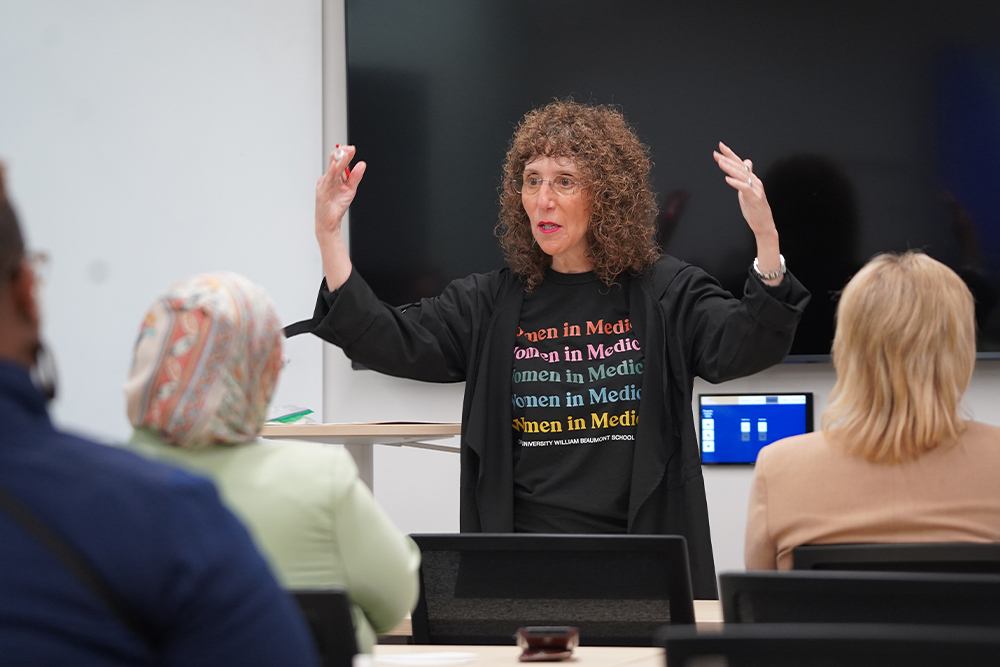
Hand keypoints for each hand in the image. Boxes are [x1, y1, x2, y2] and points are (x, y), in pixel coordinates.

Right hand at [315, 145, 366, 241]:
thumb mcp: (350, 189)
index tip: (352, 149)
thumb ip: (355, 177)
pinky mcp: (322, 192)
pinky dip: (331, 172)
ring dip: (340, 161)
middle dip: (343, 154)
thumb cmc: (336, 207)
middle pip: (334, 163)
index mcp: (333, 177)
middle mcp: (327, 179)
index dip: (344, 154)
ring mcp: (324, 185)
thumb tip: (362, 164)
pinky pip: (327, 180)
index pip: (338, 162)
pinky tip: (335, 166)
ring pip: (333, 170)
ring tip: (347, 153)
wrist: (330, 223)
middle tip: (351, 148)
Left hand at [713, 142, 782, 284]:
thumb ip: (745, 176)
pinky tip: (727, 179)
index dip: (730, 154)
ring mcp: (756, 189)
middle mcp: (754, 181)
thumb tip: (746, 161)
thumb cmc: (754, 208)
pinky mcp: (755, 198)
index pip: (740, 163)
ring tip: (720, 163)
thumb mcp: (747, 189)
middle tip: (716, 153)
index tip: (720, 146)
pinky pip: (744, 189)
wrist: (763, 224)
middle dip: (727, 159)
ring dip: (730, 168)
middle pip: (740, 167)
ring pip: (742, 176)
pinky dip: (736, 183)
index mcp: (751, 179)